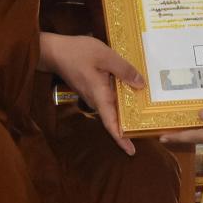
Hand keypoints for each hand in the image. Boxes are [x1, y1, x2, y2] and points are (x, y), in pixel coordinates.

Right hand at [39, 32, 143, 154]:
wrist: (54, 51)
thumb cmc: (77, 53)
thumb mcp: (105, 56)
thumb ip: (124, 70)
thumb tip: (141, 85)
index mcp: (99, 96)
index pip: (110, 123)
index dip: (121, 139)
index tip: (131, 151)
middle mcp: (95, 100)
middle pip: (114, 119)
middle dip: (129, 126)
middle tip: (149, 130)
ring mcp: (93, 95)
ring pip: (112, 108)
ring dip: (126, 111)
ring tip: (146, 112)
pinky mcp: (92, 89)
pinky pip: (109, 98)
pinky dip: (120, 98)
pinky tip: (133, 90)